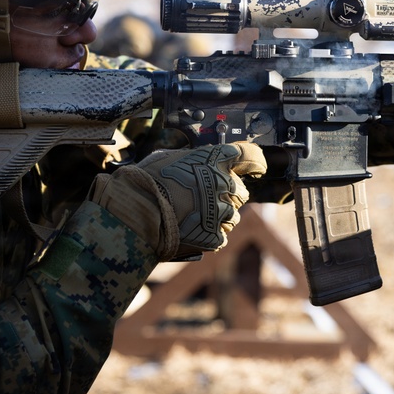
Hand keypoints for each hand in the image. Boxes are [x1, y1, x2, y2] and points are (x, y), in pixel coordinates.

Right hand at [89, 142, 266, 259]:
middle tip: (205, 199)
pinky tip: (188, 232)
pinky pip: (219, 236)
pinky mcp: (216, 237)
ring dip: (217, 217)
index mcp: (215, 160)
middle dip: (227, 195)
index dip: (256, 162)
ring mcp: (222, 212)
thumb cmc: (145, 181)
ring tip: (190, 217)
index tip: (258, 167)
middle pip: (240, 191)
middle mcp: (224, 184)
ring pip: (231, 216)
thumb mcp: (168, 158)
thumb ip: (191, 160)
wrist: (135, 215)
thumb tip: (194, 163)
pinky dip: (207, 236)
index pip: (249, 156)